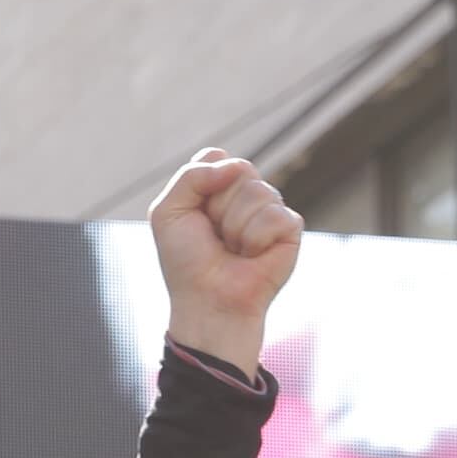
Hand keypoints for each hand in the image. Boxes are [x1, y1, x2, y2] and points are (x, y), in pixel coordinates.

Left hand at [149, 150, 300, 374]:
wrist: (207, 301)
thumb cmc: (186, 262)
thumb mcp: (167, 214)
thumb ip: (190, 177)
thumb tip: (235, 166)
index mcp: (217, 187)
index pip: (216, 156)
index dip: (202, 183)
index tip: (193, 215)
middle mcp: (246, 193)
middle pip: (240, 169)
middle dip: (218, 206)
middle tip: (214, 236)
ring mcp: (270, 208)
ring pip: (258, 191)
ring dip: (234, 227)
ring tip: (232, 249)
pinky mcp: (290, 227)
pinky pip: (274, 216)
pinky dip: (255, 240)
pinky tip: (252, 256)